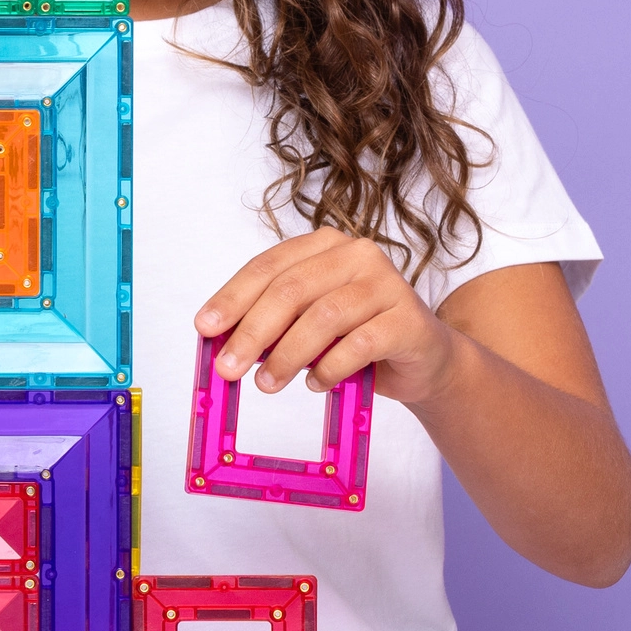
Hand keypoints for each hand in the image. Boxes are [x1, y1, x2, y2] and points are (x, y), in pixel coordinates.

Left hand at [194, 226, 458, 406]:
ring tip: (268, 384)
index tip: (205, 328)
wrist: (425, 359)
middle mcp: (357, 255)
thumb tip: (223, 345)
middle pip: (291, 290)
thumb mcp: (308, 326)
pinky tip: (316, 383)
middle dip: (252, 332)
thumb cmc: (358, 337)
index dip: (232, 298)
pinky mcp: (408, 319)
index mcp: (324, 246)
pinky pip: (359, 345)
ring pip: (323, 317)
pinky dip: (330, 368)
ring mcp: (387, 283)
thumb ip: (273, 325)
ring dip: (287, 356)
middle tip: (228, 368)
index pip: (268, 266)